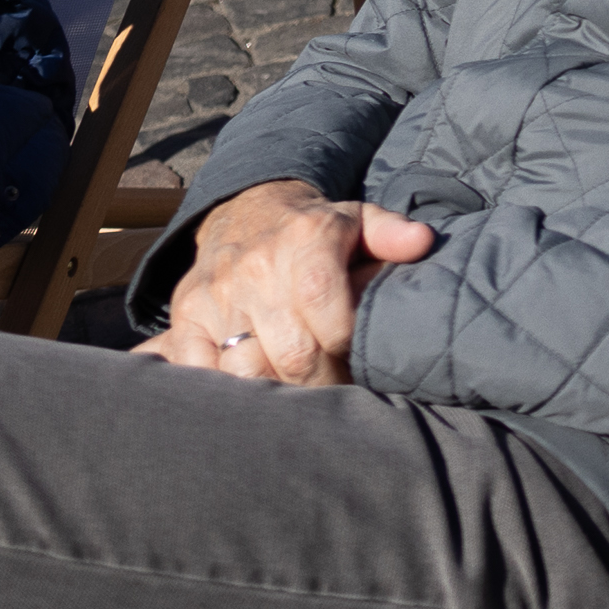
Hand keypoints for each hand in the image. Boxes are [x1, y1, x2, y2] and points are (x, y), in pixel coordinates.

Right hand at [139, 181, 436, 389]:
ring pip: (245, 370)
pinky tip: (251, 393)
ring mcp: (216, 294)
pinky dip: (224, 391)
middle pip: (292, 352)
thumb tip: (423, 243)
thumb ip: (391, 233)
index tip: (358, 361)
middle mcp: (257, 267)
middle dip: (320, 382)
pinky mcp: (185, 317)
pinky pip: (198, 371)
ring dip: (276, 392)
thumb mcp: (359, 220)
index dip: (346, 344)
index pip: (325, 307)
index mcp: (306, 239)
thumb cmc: (315, 230)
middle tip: (334, 390)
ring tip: (297, 395)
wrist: (245, 212)